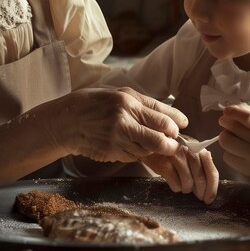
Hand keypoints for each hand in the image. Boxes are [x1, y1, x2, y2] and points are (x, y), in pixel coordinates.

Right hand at [50, 87, 186, 163]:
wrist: (67, 121)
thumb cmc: (94, 103)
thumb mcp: (119, 95)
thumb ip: (143, 104)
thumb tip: (169, 116)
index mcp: (128, 102)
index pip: (163, 117)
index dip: (176, 125)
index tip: (182, 126)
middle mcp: (125, 120)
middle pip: (160, 139)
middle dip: (172, 144)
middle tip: (174, 143)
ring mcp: (118, 139)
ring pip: (148, 150)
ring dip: (153, 149)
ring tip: (150, 142)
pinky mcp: (112, 152)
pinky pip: (134, 156)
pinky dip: (137, 152)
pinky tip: (129, 145)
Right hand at [142, 146, 217, 203]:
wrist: (149, 141)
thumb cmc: (171, 150)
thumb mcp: (188, 151)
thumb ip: (200, 162)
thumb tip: (209, 184)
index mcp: (197, 148)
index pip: (211, 170)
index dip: (212, 187)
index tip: (209, 198)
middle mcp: (188, 151)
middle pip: (200, 178)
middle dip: (201, 191)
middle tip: (199, 197)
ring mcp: (175, 157)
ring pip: (188, 183)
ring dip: (186, 188)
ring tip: (182, 184)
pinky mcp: (164, 164)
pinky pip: (175, 184)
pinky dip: (176, 187)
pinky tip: (173, 180)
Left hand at [218, 105, 249, 178]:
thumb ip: (248, 113)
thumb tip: (230, 109)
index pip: (248, 119)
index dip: (234, 112)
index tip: (226, 110)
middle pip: (232, 128)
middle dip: (225, 122)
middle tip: (225, 122)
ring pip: (225, 142)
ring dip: (225, 137)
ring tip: (232, 137)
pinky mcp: (246, 169)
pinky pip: (226, 156)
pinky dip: (228, 151)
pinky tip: (237, 151)